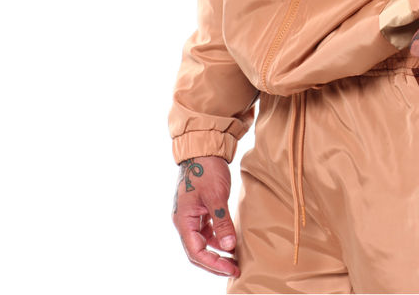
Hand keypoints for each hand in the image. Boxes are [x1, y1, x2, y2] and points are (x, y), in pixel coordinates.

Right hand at [171, 155, 239, 277]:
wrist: (204, 148)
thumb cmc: (207, 170)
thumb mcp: (216, 196)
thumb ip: (222, 222)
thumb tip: (229, 246)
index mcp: (183, 220)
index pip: (196, 252)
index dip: (213, 263)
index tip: (231, 268)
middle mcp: (184, 221)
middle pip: (197, 251)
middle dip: (215, 262)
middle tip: (235, 269)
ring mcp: (191, 216)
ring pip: (202, 242)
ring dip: (217, 251)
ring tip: (234, 258)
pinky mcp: (198, 210)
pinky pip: (206, 231)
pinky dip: (217, 238)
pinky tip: (229, 240)